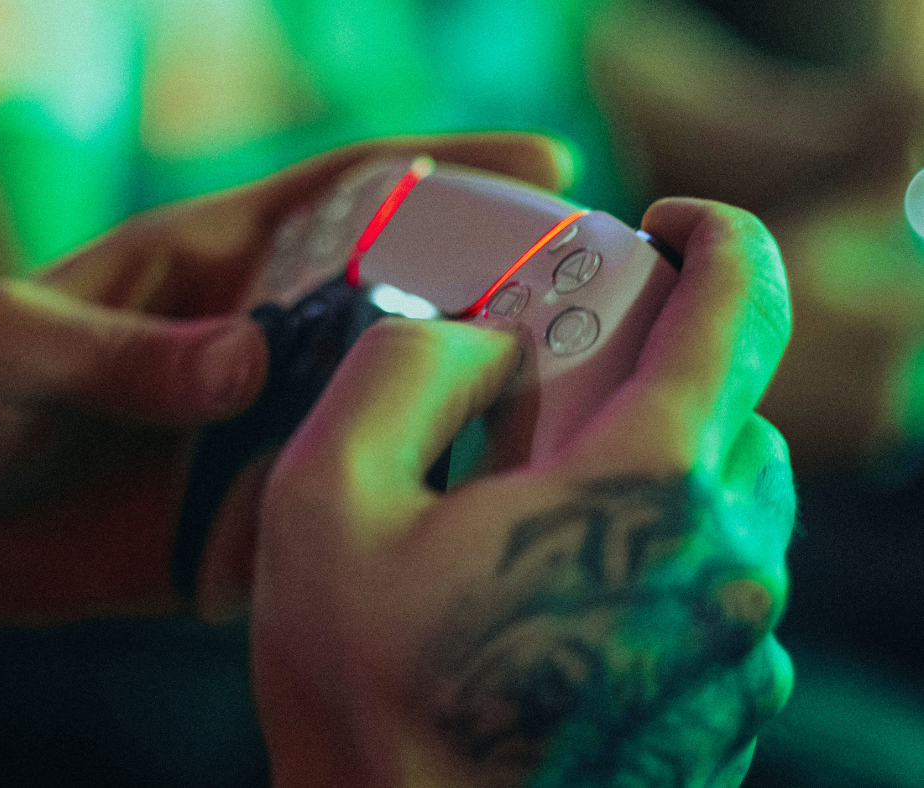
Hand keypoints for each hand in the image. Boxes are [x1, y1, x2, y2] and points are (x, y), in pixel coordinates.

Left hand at [0, 132, 572, 621]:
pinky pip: (341, 506)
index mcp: (221, 264)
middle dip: (495, 301)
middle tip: (588, 316)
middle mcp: (267, 341)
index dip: (453, 169)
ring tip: (542, 433)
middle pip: (404, 305)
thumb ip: (125, 350)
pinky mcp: (256, 510)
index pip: (357, 193)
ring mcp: (271, 426)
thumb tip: (248, 361)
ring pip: (388, 413)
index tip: (549, 166)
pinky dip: (386, 513)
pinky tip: (447, 531)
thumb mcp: (12, 348)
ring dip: (456, 419)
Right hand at [251, 198, 794, 787]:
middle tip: (556, 395)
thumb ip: (405, 367)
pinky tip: (565, 588)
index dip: (718, 238)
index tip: (671, 225)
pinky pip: (719, 579)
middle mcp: (728, 569)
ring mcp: (742, 648)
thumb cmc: (364, 694)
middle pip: (732, 404)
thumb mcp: (325, 496)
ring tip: (547, 505)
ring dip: (653, 464)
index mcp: (647, 494)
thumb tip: (482, 340)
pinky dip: (658, 547)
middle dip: (650, 372)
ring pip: (732, 495)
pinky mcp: (730, 706)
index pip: (742, 308)